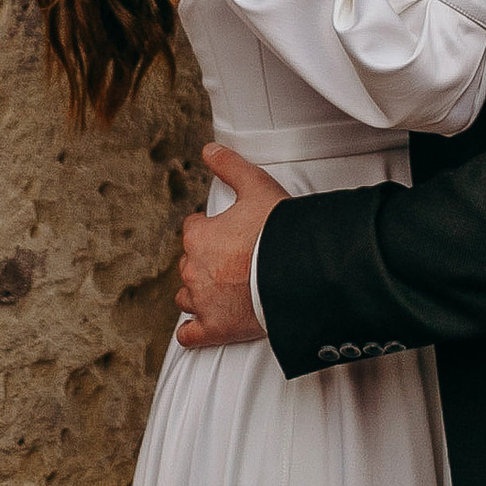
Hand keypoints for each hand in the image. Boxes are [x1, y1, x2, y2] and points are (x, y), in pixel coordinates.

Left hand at [175, 142, 285, 348]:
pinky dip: (192, 332)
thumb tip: (209, 150)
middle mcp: (194, 269)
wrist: (299, 272)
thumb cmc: (279, 230)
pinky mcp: (216, 329)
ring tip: (220, 289)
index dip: (209, 228)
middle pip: (189, 263)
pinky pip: (190, 335)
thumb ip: (229, 166)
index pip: (193, 229)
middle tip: (230, 260)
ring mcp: (203, 302)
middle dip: (205, 261)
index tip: (226, 232)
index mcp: (199, 236)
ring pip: (186, 297)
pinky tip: (199, 328)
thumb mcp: (255, 185)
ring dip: (198, 293)